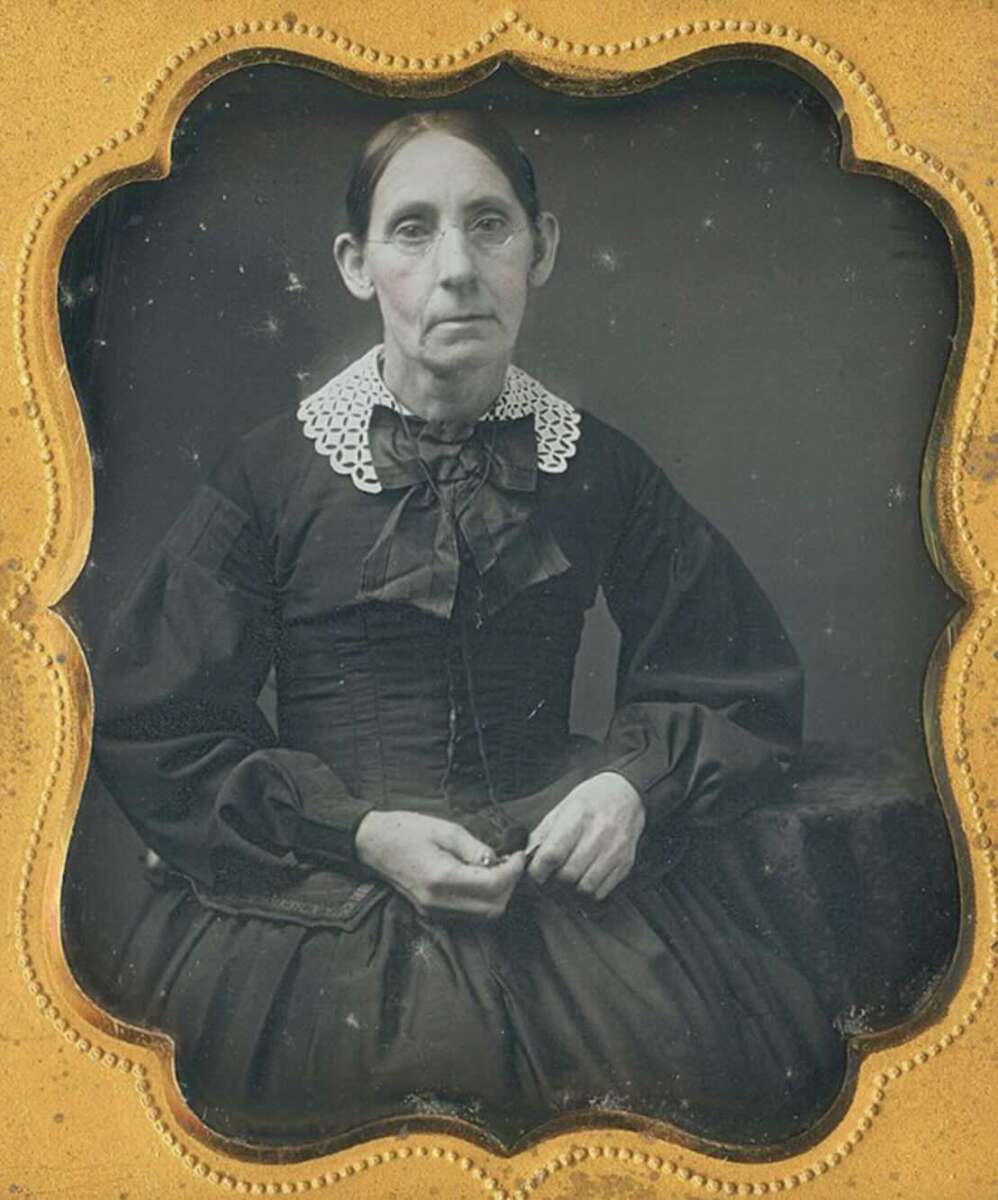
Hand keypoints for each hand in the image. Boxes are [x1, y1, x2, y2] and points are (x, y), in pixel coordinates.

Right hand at [355, 810, 525, 920]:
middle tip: (512, 862)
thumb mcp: (446, 830)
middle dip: (510, 886)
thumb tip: (499, 862)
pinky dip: (485, 901)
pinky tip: (483, 879)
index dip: (513, 871)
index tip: (520, 855)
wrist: (373, 844)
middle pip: (494, 908)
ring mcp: (435, 912)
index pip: (494, 886)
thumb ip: (476, 849)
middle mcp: (439, 903)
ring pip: (484, 916)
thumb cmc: (407, 830)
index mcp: (441, 879)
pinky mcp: (433, 914)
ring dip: (500, 895)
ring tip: (500, 869)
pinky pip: (470, 915)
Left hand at [526, 772, 644, 899]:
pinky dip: (589, 889)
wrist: (626, 794)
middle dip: (555, 878)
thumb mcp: (562, 808)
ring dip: (572, 886)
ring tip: (570, 873)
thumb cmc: (590, 800)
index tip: (534, 872)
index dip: (538, 869)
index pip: (553, 854)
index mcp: (578, 817)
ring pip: (585, 887)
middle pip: (568, 874)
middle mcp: (599, 834)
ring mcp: (615, 851)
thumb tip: (525, 859)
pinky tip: (586, 875)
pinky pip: (601, 891)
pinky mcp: (625, 864)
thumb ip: (542, 834)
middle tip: (552, 872)